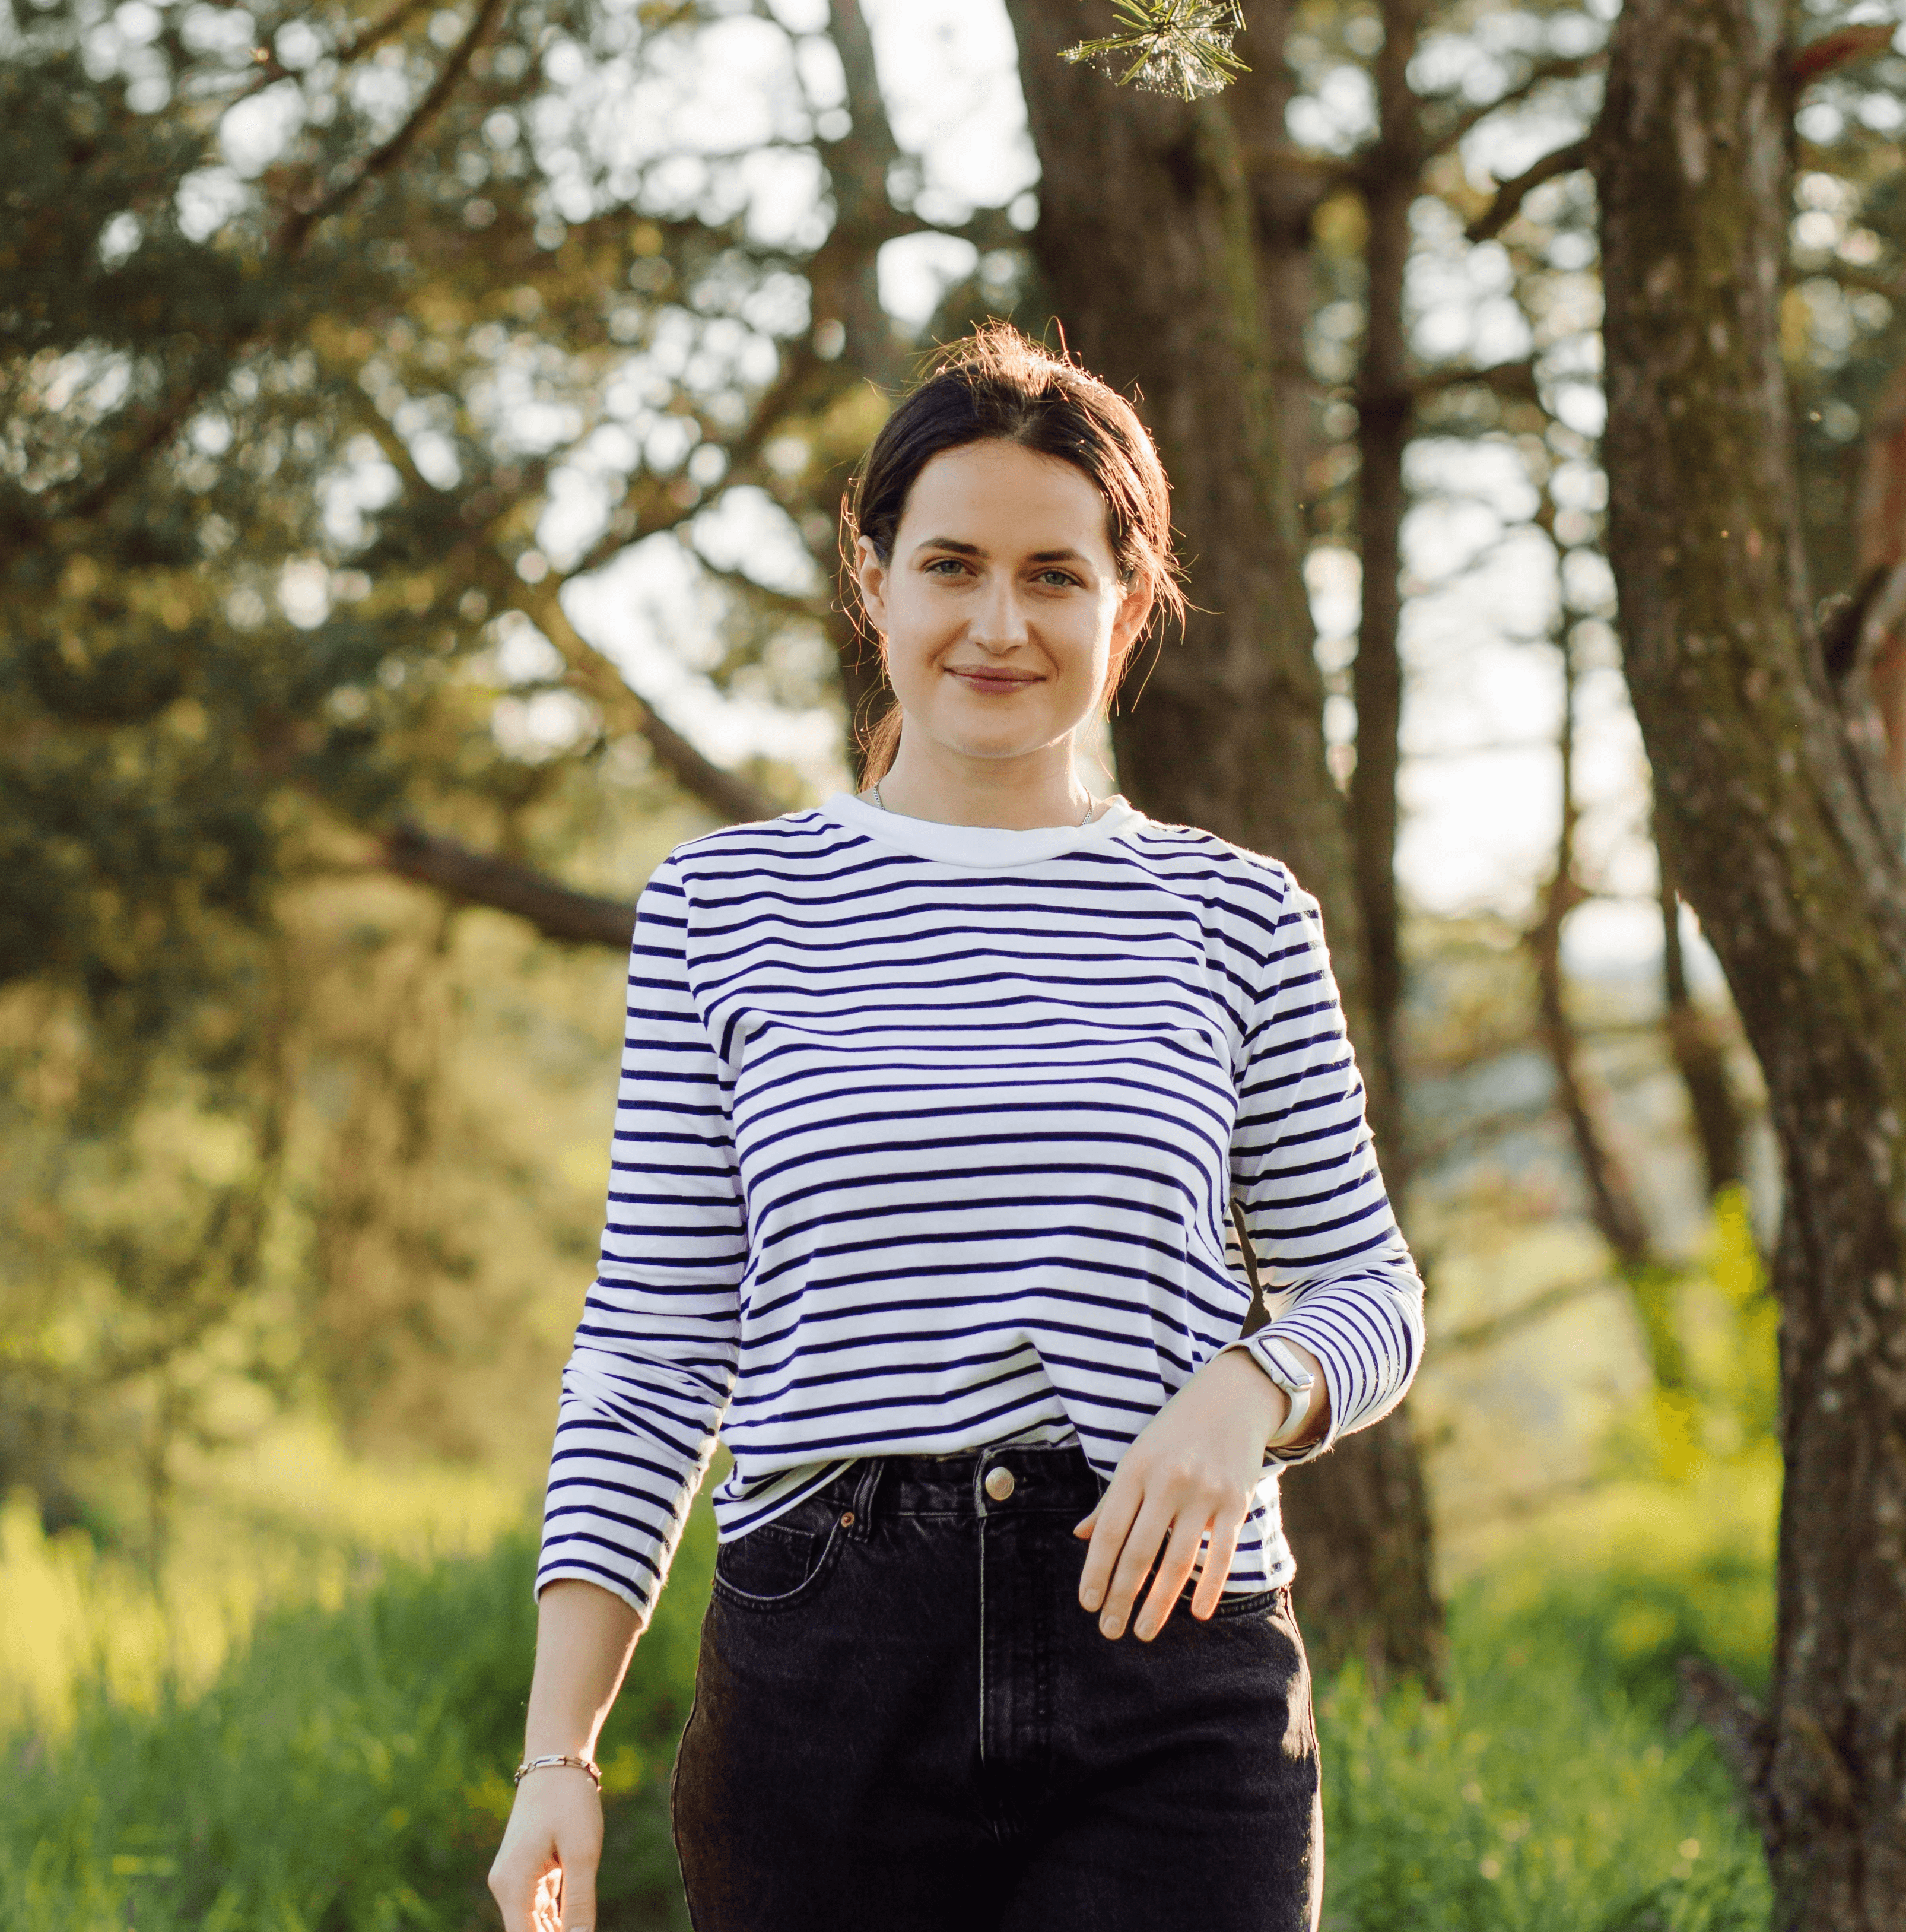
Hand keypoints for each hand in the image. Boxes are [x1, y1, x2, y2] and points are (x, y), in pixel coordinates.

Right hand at [489, 1766, 602, 1930]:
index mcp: (513, 1886)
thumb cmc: (569, 1801)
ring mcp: (513, 1880)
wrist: (555, 1761)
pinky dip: (555, 1922)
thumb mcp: (582, 1852)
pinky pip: (537, 1909)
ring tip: (581, 1931)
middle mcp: (505, 1887)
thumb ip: (579, 1903)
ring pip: (533, 1925)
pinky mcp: (525, 1873)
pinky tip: (573, 1928)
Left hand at [1074, 1346, 1313, 1641]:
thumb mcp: (1138, 1455)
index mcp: (1135, 1468)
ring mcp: (1204, 1492)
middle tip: (1110, 1631)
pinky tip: (1199, 1614)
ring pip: (1177, 1560)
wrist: (1232, 1396)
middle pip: (1139, 1551)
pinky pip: (1222, 1553)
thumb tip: (1080, 1536)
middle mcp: (1167, 1481)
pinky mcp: (1236, 1500)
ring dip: (1159, 1603)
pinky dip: (1211, 1586)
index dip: (1095, 1570)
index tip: (1088, 1604)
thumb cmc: (1176, 1430)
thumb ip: (1112, 1499)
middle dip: (1122, 1596)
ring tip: (1143, 1631)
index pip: (1108, 1530)